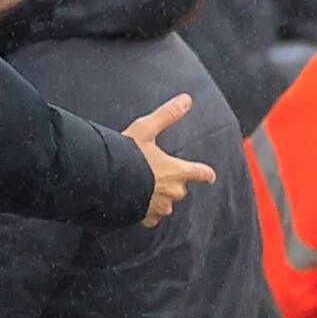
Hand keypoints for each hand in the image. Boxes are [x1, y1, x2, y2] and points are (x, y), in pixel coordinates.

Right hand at [123, 94, 218, 225]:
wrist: (106, 182)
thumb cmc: (128, 156)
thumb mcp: (146, 130)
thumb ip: (166, 115)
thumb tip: (186, 99)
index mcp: (177, 171)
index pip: (200, 173)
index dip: (205, 173)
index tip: (209, 176)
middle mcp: (172, 191)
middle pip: (181, 190)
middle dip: (174, 184)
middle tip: (159, 176)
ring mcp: (159, 206)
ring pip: (167, 205)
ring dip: (161, 199)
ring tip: (146, 191)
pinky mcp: (144, 216)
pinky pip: (151, 219)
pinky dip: (148, 213)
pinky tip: (138, 207)